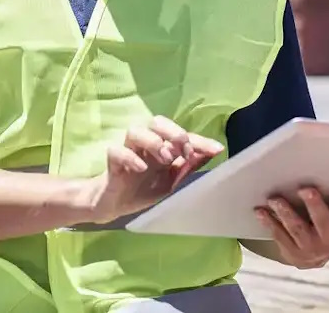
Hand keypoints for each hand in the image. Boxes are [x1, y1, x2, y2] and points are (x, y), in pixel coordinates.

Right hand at [87, 116, 223, 223]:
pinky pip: (116, 151)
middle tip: (184, 150)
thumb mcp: (171, 182)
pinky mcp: (112, 163)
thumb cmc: (143, 189)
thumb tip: (212, 153)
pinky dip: (130, 157)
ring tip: (165, 159)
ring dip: (154, 142)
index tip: (217, 149)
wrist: (113, 205)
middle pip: (156, 122)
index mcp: (161, 146)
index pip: (181, 136)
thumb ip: (187, 167)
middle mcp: (145, 143)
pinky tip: (141, 168)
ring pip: (135, 131)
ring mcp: (127, 150)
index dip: (200, 141)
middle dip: (174, 132)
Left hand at [254, 176, 328, 268]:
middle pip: (323, 221)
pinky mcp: (293, 255)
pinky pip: (279, 236)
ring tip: (274, 199)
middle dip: (314, 205)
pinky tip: (260, 211)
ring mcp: (312, 250)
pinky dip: (269, 222)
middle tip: (304, 189)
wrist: (317, 256)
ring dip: (285, 212)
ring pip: (297, 229)